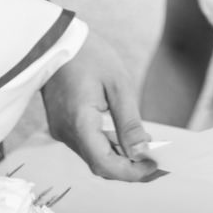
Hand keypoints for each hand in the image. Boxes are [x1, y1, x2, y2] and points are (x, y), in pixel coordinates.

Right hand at [42, 27, 156, 181]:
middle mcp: (66, 133)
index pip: (104, 164)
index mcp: (79, 123)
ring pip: (93, 157)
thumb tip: (142, 152)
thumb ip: (129, 123)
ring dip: (119, 158)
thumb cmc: (90, 56)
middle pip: (99, 165)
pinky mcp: (63, 125)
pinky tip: (125, 139)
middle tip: (156, 162)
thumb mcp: (118, 85)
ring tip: (146, 150)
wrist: (56, 40)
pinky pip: (87, 145)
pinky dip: (107, 147)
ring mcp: (62, 130)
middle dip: (128, 168)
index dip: (131, 172)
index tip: (154, 166)